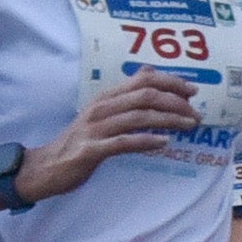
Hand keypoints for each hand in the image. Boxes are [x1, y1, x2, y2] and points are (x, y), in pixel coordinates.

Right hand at [14, 70, 200, 203]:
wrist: (46, 167)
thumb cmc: (78, 142)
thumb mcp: (100, 114)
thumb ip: (124, 97)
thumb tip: (149, 74)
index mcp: (106, 97)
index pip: (143, 79)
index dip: (171, 81)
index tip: (193, 90)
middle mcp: (101, 108)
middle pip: (145, 95)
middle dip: (176, 101)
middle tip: (195, 113)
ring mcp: (96, 128)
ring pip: (139, 116)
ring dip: (169, 120)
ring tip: (189, 126)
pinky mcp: (92, 149)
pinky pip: (124, 142)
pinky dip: (147, 141)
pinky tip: (164, 143)